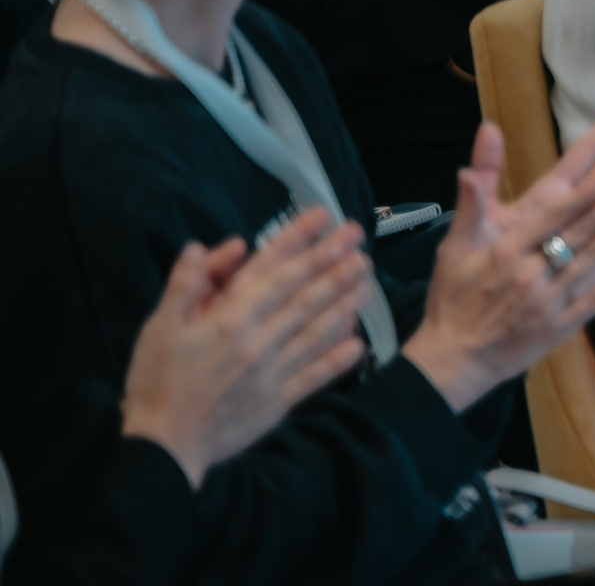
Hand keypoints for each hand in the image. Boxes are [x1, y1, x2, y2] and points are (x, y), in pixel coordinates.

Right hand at [120, 211, 374, 486]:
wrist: (163, 447)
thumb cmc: (156, 382)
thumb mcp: (158, 327)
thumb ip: (188, 284)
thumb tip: (214, 246)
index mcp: (228, 320)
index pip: (274, 271)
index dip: (301, 240)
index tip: (324, 216)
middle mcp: (258, 342)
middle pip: (304, 296)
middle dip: (334, 264)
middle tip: (360, 239)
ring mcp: (272, 373)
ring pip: (317, 331)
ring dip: (345, 303)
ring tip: (368, 280)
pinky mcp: (279, 402)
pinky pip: (315, 376)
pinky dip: (338, 359)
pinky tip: (360, 342)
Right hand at [401, 107, 594, 413]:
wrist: (452, 362)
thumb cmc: (452, 301)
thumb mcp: (452, 251)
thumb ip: (470, 207)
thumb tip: (467, 170)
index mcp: (509, 250)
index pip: (558, 213)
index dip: (590, 187)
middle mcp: (534, 273)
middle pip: (584, 230)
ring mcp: (551, 301)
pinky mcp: (561, 327)